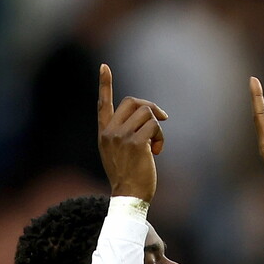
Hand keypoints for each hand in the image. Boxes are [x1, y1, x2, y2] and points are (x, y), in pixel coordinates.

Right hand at [98, 64, 167, 202]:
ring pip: (147, 113)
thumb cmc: (128, 177)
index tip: (104, 67)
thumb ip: (124, 134)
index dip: (104, 84)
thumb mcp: (119, 153)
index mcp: (104, 133)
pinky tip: (157, 152)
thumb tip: (148, 118)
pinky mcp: (136, 143)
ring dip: (158, 127)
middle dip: (150, 107)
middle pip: (133, 102)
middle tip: (161, 119)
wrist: (128, 196)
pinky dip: (161, 137)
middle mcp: (110, 132)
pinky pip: (154, 126)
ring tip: (156, 145)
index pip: (103, 103)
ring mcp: (121, 136)